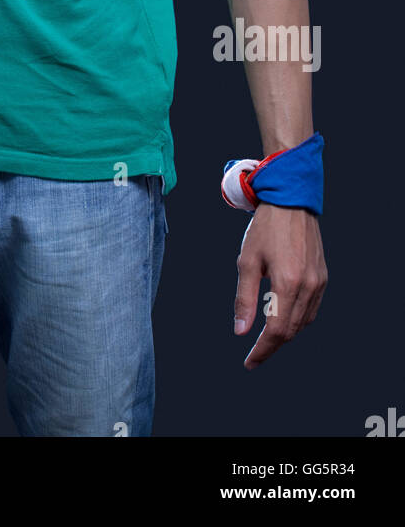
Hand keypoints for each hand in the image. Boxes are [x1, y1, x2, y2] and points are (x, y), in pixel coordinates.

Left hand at [234, 203, 326, 367]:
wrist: (291, 201)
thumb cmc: (265, 229)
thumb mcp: (247, 261)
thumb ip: (244, 298)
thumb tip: (240, 331)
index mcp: (287, 283)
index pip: (276, 331)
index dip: (262, 350)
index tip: (249, 362)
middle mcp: (307, 286)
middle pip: (290, 331)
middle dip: (271, 346)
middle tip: (254, 354)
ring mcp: (319, 283)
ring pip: (303, 323)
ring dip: (284, 334)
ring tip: (265, 338)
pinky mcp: (323, 277)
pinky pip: (312, 310)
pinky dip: (297, 320)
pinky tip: (283, 317)